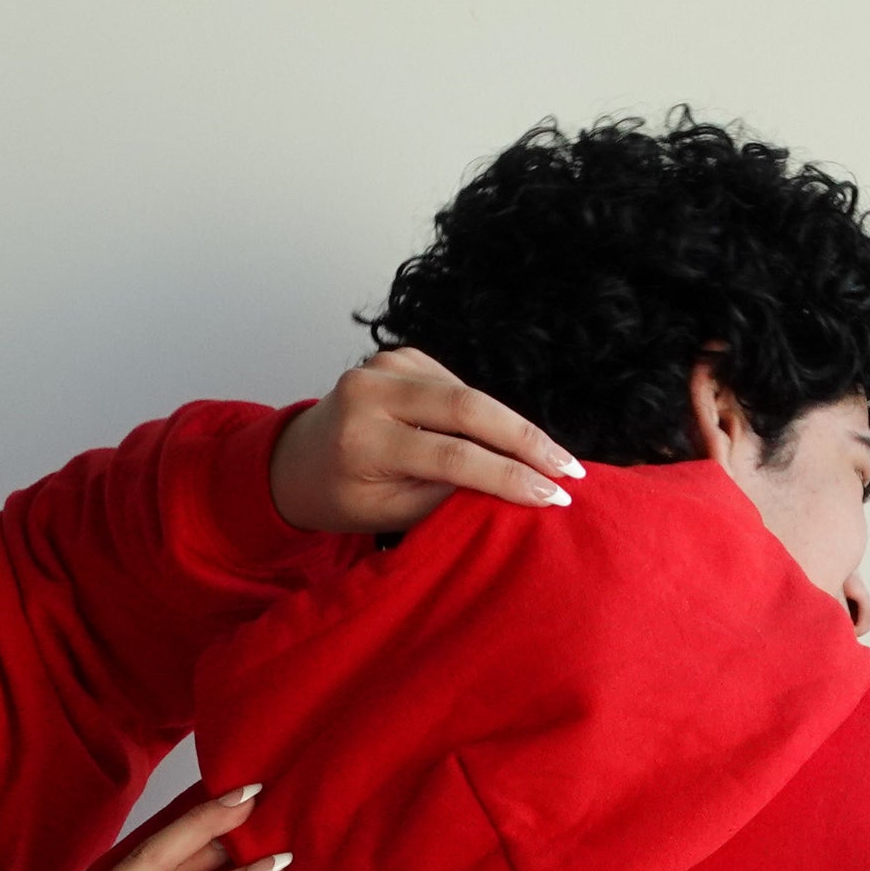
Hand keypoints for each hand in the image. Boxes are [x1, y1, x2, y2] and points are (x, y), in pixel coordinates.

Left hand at [269, 347, 582, 535]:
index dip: (508, 476)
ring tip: (555, 460)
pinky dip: (489, 414)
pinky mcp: (400, 356)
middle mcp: (370, 391)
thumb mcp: (391, 514)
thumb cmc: (344, 499)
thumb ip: (447, 496)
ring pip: (470, 394)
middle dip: (527, 440)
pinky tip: (511, 439)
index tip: (555, 496)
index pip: (450, 456)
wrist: (297, 461)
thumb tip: (519, 486)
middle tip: (572, 470)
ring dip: (515, 427)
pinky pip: (459, 385)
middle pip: (468, 406)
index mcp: (361, 439)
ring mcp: (384, 365)